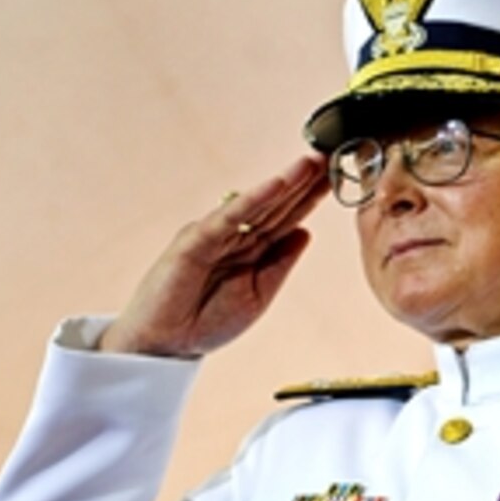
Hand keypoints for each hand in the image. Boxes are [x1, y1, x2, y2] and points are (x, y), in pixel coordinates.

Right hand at [99, 155, 329, 357]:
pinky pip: (230, 218)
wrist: (165, 345)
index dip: (310, 198)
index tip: (335, 177)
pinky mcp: (196, 241)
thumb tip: (305, 234)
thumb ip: (279, 264)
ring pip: (257, 205)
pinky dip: (253, 200)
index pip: (286, 218)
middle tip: (330, 156)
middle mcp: (235, 237)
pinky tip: (277, 184)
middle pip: (277, 205)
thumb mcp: (258, 295)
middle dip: (304, 182)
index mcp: (251, 251)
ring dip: (285, 183)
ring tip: (310, 162)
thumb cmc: (206, 321)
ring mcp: (216, 236)